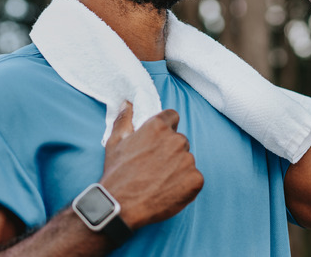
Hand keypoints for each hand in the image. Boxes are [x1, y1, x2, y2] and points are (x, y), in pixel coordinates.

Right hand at [100, 103, 203, 229]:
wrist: (122, 205)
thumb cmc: (117, 173)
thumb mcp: (115, 142)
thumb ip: (124, 119)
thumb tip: (128, 104)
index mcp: (158, 127)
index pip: (172, 117)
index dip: (165, 129)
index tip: (157, 141)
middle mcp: (176, 140)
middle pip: (180, 140)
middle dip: (171, 150)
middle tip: (155, 166)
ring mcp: (188, 160)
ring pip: (187, 159)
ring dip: (178, 167)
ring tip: (159, 180)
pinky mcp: (195, 179)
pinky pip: (194, 178)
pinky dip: (185, 184)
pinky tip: (169, 190)